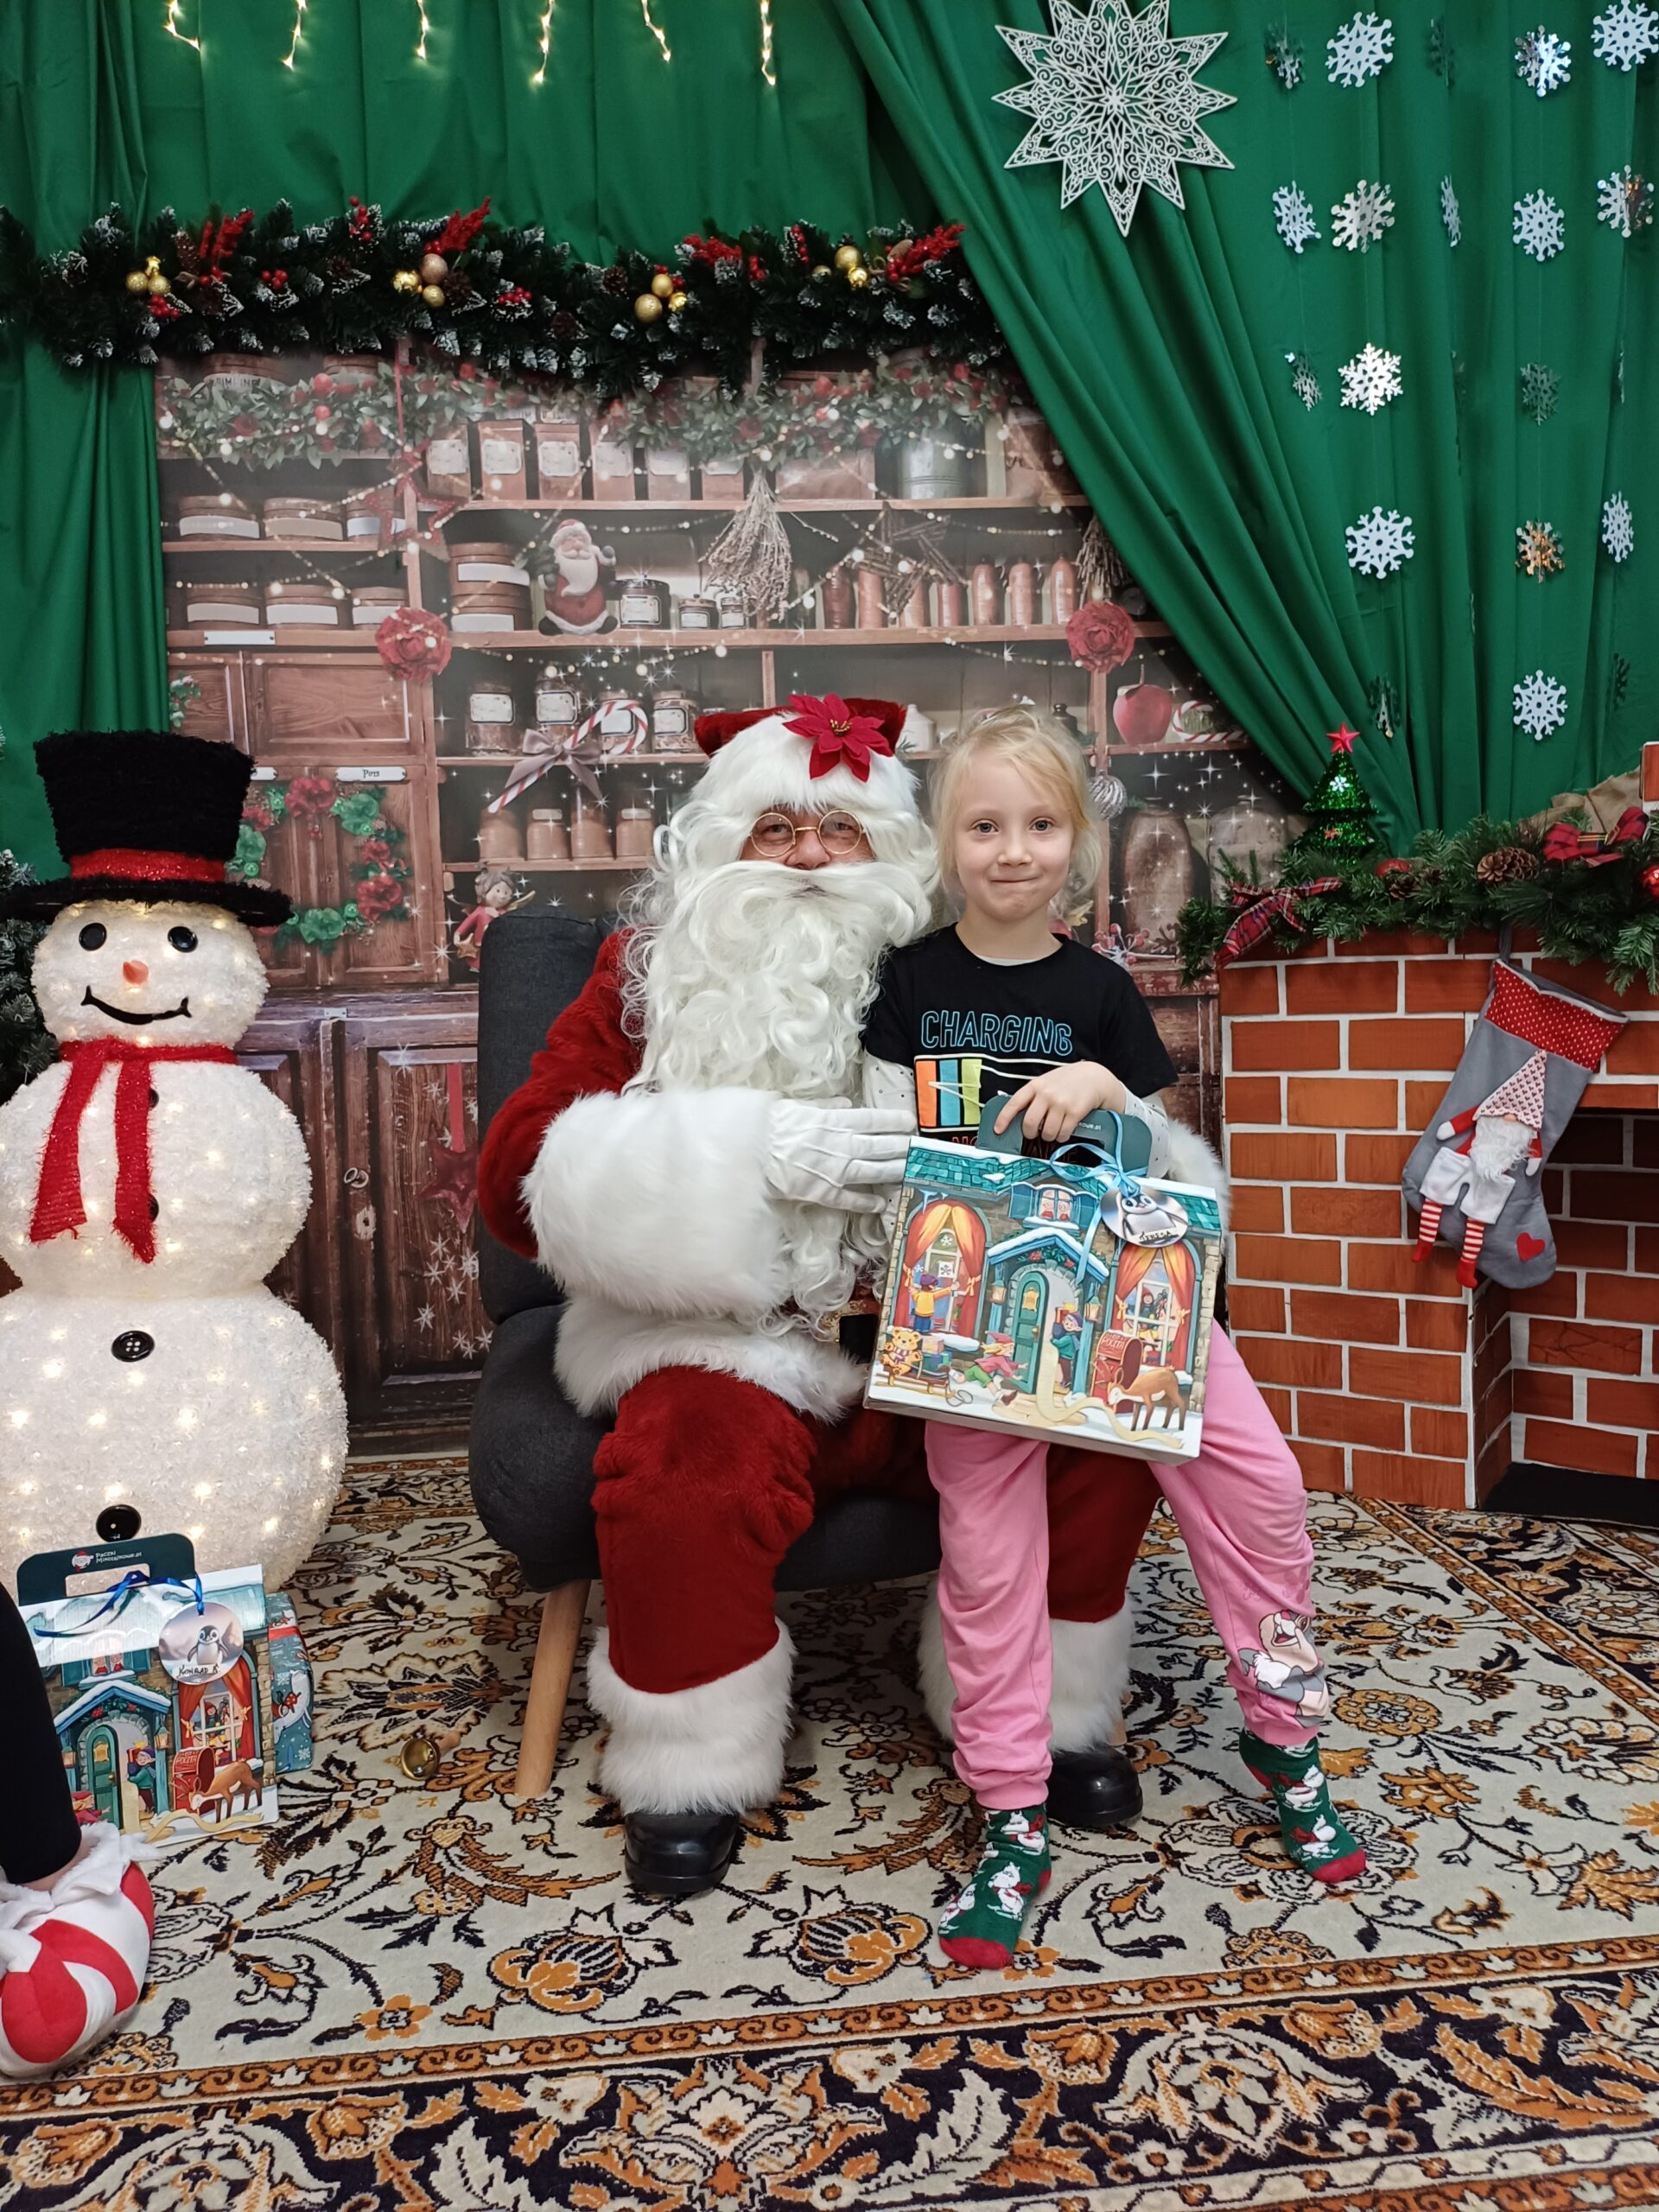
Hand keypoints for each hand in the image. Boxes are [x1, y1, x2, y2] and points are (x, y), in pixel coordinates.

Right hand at [765, 1101, 914, 1211]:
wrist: (752, 1152)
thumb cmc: (771, 1125)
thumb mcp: (796, 1105)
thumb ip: (824, 1104)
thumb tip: (844, 1103)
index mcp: (834, 1121)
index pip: (872, 1119)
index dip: (893, 1120)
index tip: (909, 1120)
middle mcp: (841, 1145)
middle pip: (880, 1145)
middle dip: (903, 1146)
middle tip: (921, 1147)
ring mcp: (835, 1171)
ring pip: (873, 1171)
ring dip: (894, 1171)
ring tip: (911, 1171)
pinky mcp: (824, 1192)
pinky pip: (850, 1199)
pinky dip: (867, 1202)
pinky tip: (881, 1204)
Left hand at [994, 1061, 1125, 1144]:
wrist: (1093, 1077)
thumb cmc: (1066, 1082)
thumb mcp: (1046, 1082)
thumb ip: (1033, 1096)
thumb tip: (1018, 1117)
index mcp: (1035, 1086)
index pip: (1014, 1103)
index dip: (1004, 1119)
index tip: (998, 1130)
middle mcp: (1046, 1094)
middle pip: (1030, 1123)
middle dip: (1030, 1133)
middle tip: (1034, 1133)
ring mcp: (1061, 1103)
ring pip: (1047, 1132)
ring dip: (1048, 1136)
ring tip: (1052, 1131)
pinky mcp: (1075, 1112)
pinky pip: (1063, 1133)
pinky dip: (1062, 1136)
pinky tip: (1063, 1131)